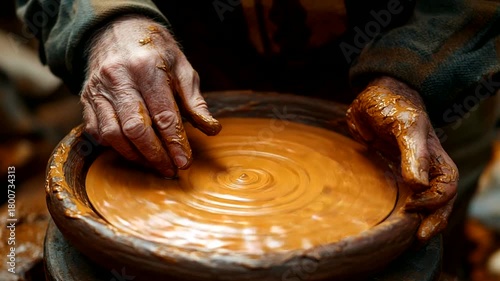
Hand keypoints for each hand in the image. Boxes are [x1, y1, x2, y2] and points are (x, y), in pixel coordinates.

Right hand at [81, 15, 220, 176]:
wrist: (118, 30)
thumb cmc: (156, 51)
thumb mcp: (182, 68)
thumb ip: (195, 100)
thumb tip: (212, 129)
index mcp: (147, 67)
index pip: (163, 115)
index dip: (175, 143)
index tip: (185, 162)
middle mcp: (119, 78)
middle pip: (136, 128)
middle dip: (155, 155)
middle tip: (171, 169)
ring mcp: (98, 89)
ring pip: (112, 134)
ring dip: (135, 156)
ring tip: (154, 164)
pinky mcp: (86, 98)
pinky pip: (96, 130)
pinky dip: (114, 146)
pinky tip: (132, 152)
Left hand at [346, 76, 457, 241]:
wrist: (377, 93)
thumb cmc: (395, 104)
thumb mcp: (405, 126)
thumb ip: (413, 153)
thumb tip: (419, 185)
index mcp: (434, 155)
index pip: (446, 185)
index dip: (434, 200)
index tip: (412, 206)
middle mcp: (426, 166)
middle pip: (441, 198)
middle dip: (434, 219)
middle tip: (420, 237)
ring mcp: (410, 169)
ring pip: (425, 199)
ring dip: (422, 218)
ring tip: (413, 237)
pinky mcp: (393, 170)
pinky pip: (404, 194)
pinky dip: (405, 209)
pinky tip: (397, 221)